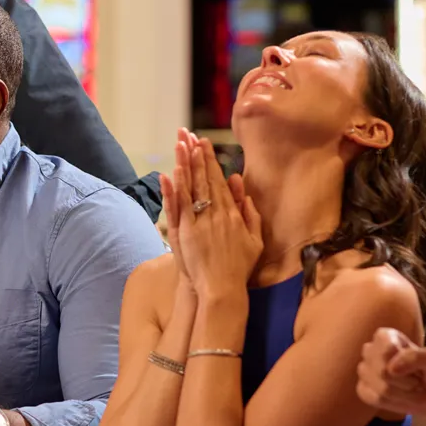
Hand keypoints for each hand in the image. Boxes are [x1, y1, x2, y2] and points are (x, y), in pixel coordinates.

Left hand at [169, 129, 261, 297]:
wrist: (223, 289)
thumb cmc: (239, 267)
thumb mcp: (254, 240)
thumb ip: (250, 214)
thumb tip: (243, 191)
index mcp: (233, 214)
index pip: (219, 181)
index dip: (211, 161)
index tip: (204, 144)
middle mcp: (216, 214)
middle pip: (204, 180)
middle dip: (197, 156)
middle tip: (189, 136)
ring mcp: (200, 223)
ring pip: (192, 189)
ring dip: (185, 165)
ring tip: (180, 145)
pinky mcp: (185, 233)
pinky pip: (179, 207)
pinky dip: (175, 189)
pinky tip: (171, 173)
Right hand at [354, 327, 425, 415]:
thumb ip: (415, 357)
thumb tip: (391, 368)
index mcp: (385, 336)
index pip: (387, 350)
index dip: (406, 362)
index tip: (417, 366)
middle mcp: (370, 350)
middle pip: (383, 372)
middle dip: (406, 381)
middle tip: (416, 380)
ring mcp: (364, 370)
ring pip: (382, 389)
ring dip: (404, 393)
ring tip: (410, 389)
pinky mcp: (362, 389)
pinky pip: (375, 400)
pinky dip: (393, 402)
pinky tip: (400, 397)